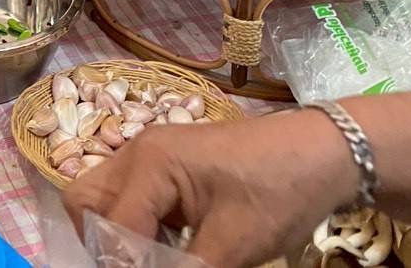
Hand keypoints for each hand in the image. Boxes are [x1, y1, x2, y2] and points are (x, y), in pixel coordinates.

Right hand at [63, 111, 356, 267]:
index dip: (123, 266)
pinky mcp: (169, 167)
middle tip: (136, 266)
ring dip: (118, 236)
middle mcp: (140, 153)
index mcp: (150, 163)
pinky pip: (131, 199)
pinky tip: (172, 249)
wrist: (325, 153)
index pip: (111, 229)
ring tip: (155, 260)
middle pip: (85, 202)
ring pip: (104, 199)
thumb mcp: (234, 245)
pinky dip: (138, 228)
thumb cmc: (280, 190)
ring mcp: (153, 156)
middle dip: (101, 244)